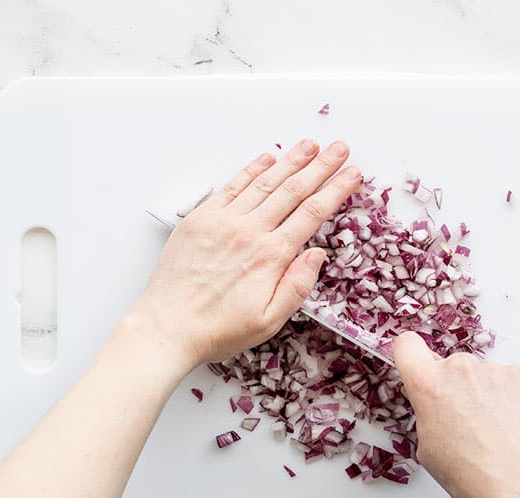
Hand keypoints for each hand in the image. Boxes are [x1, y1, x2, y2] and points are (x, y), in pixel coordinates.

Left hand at [134, 138, 360, 368]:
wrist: (166, 328)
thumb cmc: (217, 330)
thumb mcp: (269, 321)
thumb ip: (297, 286)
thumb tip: (317, 254)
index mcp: (270, 256)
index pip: (312, 213)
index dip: (336, 190)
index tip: (352, 175)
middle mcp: (248, 231)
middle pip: (293, 190)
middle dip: (320, 166)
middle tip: (340, 149)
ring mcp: (222, 221)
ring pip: (264, 183)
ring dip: (291, 161)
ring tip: (310, 145)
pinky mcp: (200, 219)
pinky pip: (231, 187)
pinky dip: (251, 169)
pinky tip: (267, 158)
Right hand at [393, 332, 519, 497]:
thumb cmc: (476, 476)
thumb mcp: (428, 449)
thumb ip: (426, 414)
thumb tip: (434, 408)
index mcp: (429, 385)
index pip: (406, 345)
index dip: (409, 356)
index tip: (415, 364)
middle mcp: (459, 369)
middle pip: (448, 365)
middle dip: (451, 387)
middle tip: (462, 419)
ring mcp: (493, 370)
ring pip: (479, 374)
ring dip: (482, 392)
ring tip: (492, 428)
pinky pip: (507, 378)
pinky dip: (507, 395)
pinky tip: (509, 423)